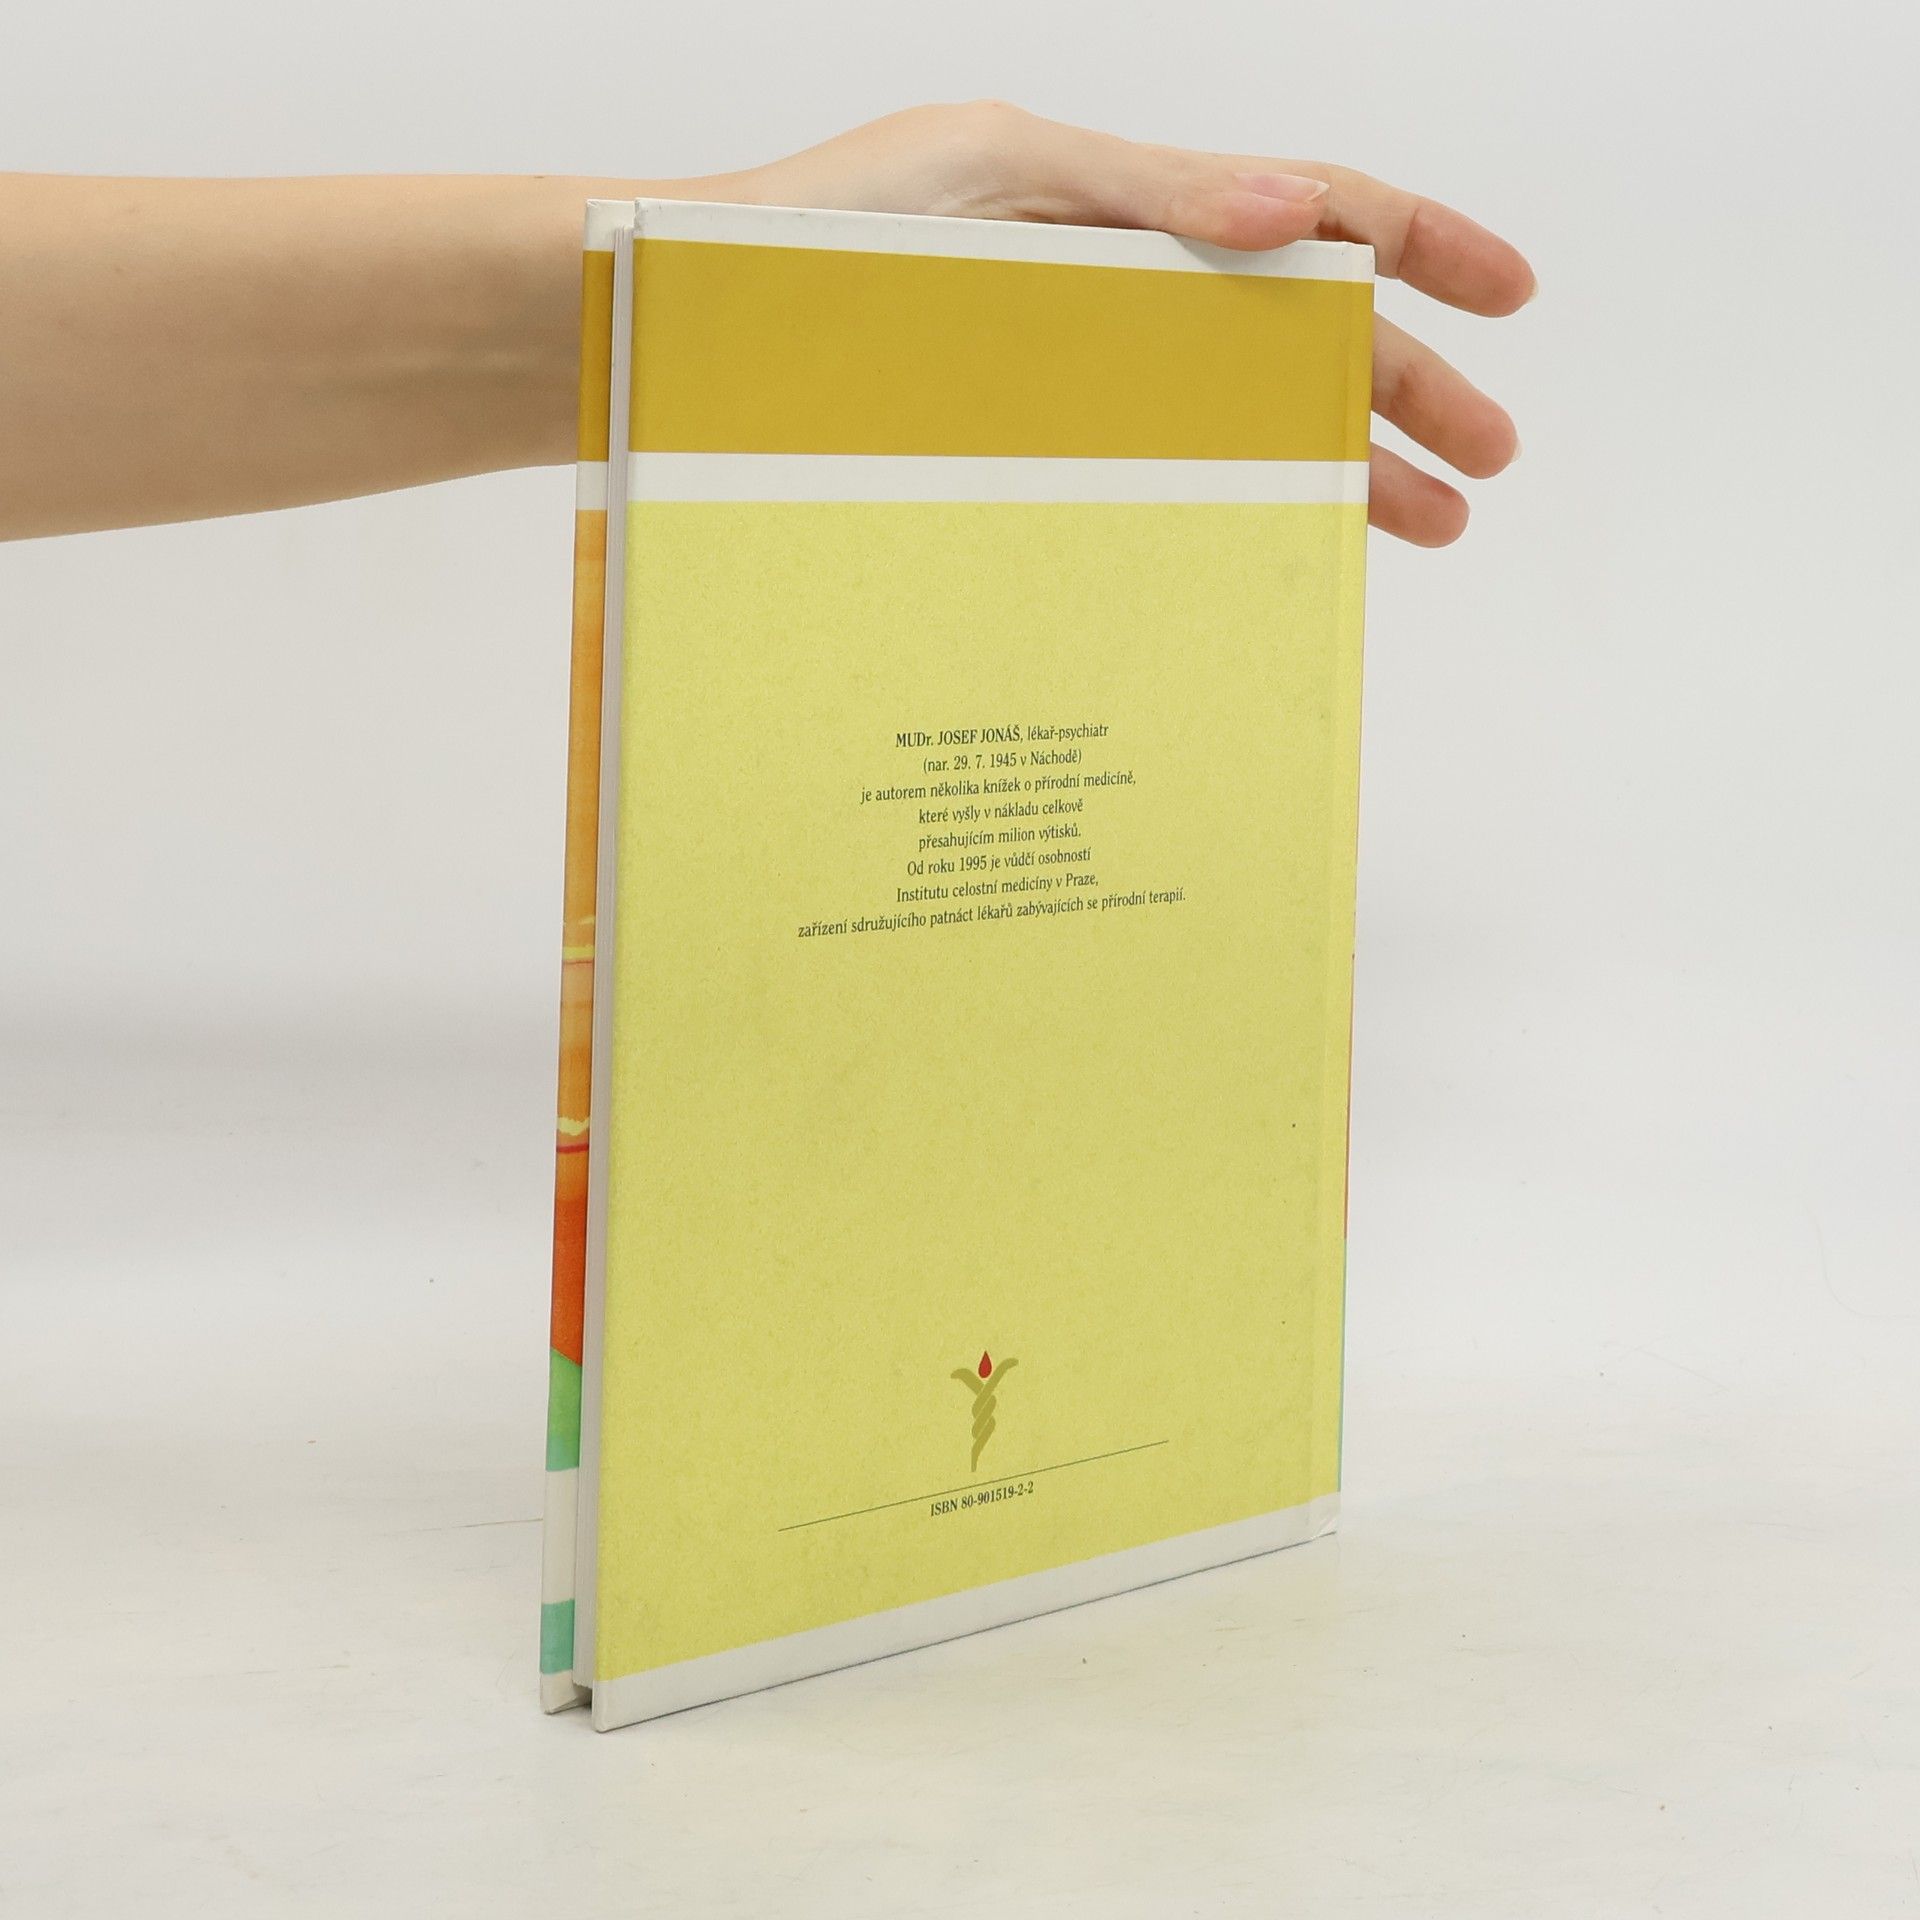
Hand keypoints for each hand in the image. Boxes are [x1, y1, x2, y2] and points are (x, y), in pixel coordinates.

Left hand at [701, 103, 1531, 547]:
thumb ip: (1143, 193)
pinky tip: (1268, 552)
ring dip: (1332, 467)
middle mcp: (1115, 296)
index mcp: (1122, 209)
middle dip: (1405, 391)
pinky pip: (1153, 477)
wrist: (692, 335)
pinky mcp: (1028, 454)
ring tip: (1414, 529)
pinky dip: (1222, 507)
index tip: (1514, 295)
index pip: (1310, 211)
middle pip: (1297, 334)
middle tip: (1482, 467)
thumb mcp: (988, 174)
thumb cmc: (813, 240)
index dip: (1423, 245)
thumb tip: (1292, 207)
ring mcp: (1077, 380)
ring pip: (1237, 420)